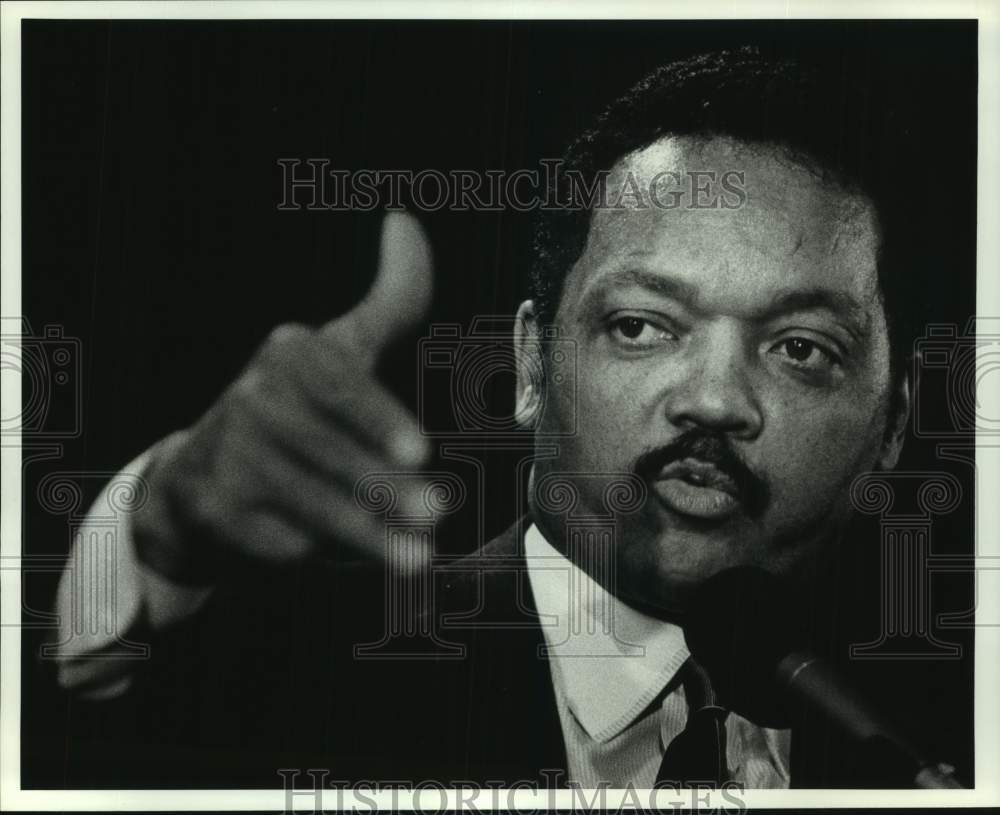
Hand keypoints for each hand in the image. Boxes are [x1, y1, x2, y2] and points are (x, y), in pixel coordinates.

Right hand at [133, 213, 435, 582]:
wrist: (204, 474)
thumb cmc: (299, 406)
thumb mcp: (343, 349)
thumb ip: (391, 295)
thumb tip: (404, 217)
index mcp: (291, 354)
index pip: (340, 385)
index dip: (378, 419)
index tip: (421, 451)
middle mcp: (252, 397)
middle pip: (327, 449)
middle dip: (383, 486)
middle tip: (437, 515)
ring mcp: (228, 453)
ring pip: (309, 498)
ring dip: (366, 532)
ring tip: (418, 557)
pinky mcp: (214, 506)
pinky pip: (278, 536)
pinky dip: (317, 551)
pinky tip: (346, 564)